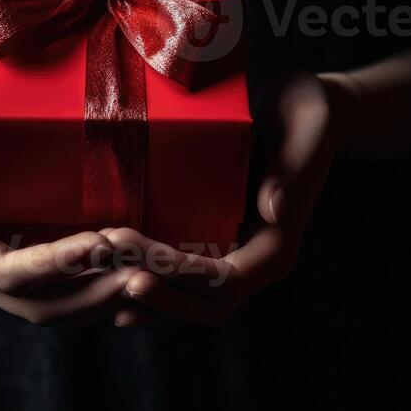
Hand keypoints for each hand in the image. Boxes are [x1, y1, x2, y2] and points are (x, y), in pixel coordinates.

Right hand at [0, 80, 128, 325]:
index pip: (9, 273)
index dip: (58, 263)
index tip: (102, 242)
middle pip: (41, 304)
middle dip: (95, 290)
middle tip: (146, 268)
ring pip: (57, 304)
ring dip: (104, 296)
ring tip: (152, 274)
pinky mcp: (20, 252)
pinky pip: (63, 285)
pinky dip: (100, 284)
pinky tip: (137, 271)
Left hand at [107, 71, 346, 326]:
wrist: (311, 106)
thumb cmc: (309, 113)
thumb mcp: (305, 133)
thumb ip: (292, 172)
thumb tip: (272, 210)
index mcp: (278, 246)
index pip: (226, 282)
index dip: (180, 281)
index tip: (137, 270)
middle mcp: (256, 259)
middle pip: (205, 304)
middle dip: (156, 294)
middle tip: (107, 270)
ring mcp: (236, 252)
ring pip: (191, 298)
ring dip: (148, 294)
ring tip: (99, 280)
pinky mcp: (218, 236)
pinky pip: (183, 275)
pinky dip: (152, 280)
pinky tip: (112, 276)